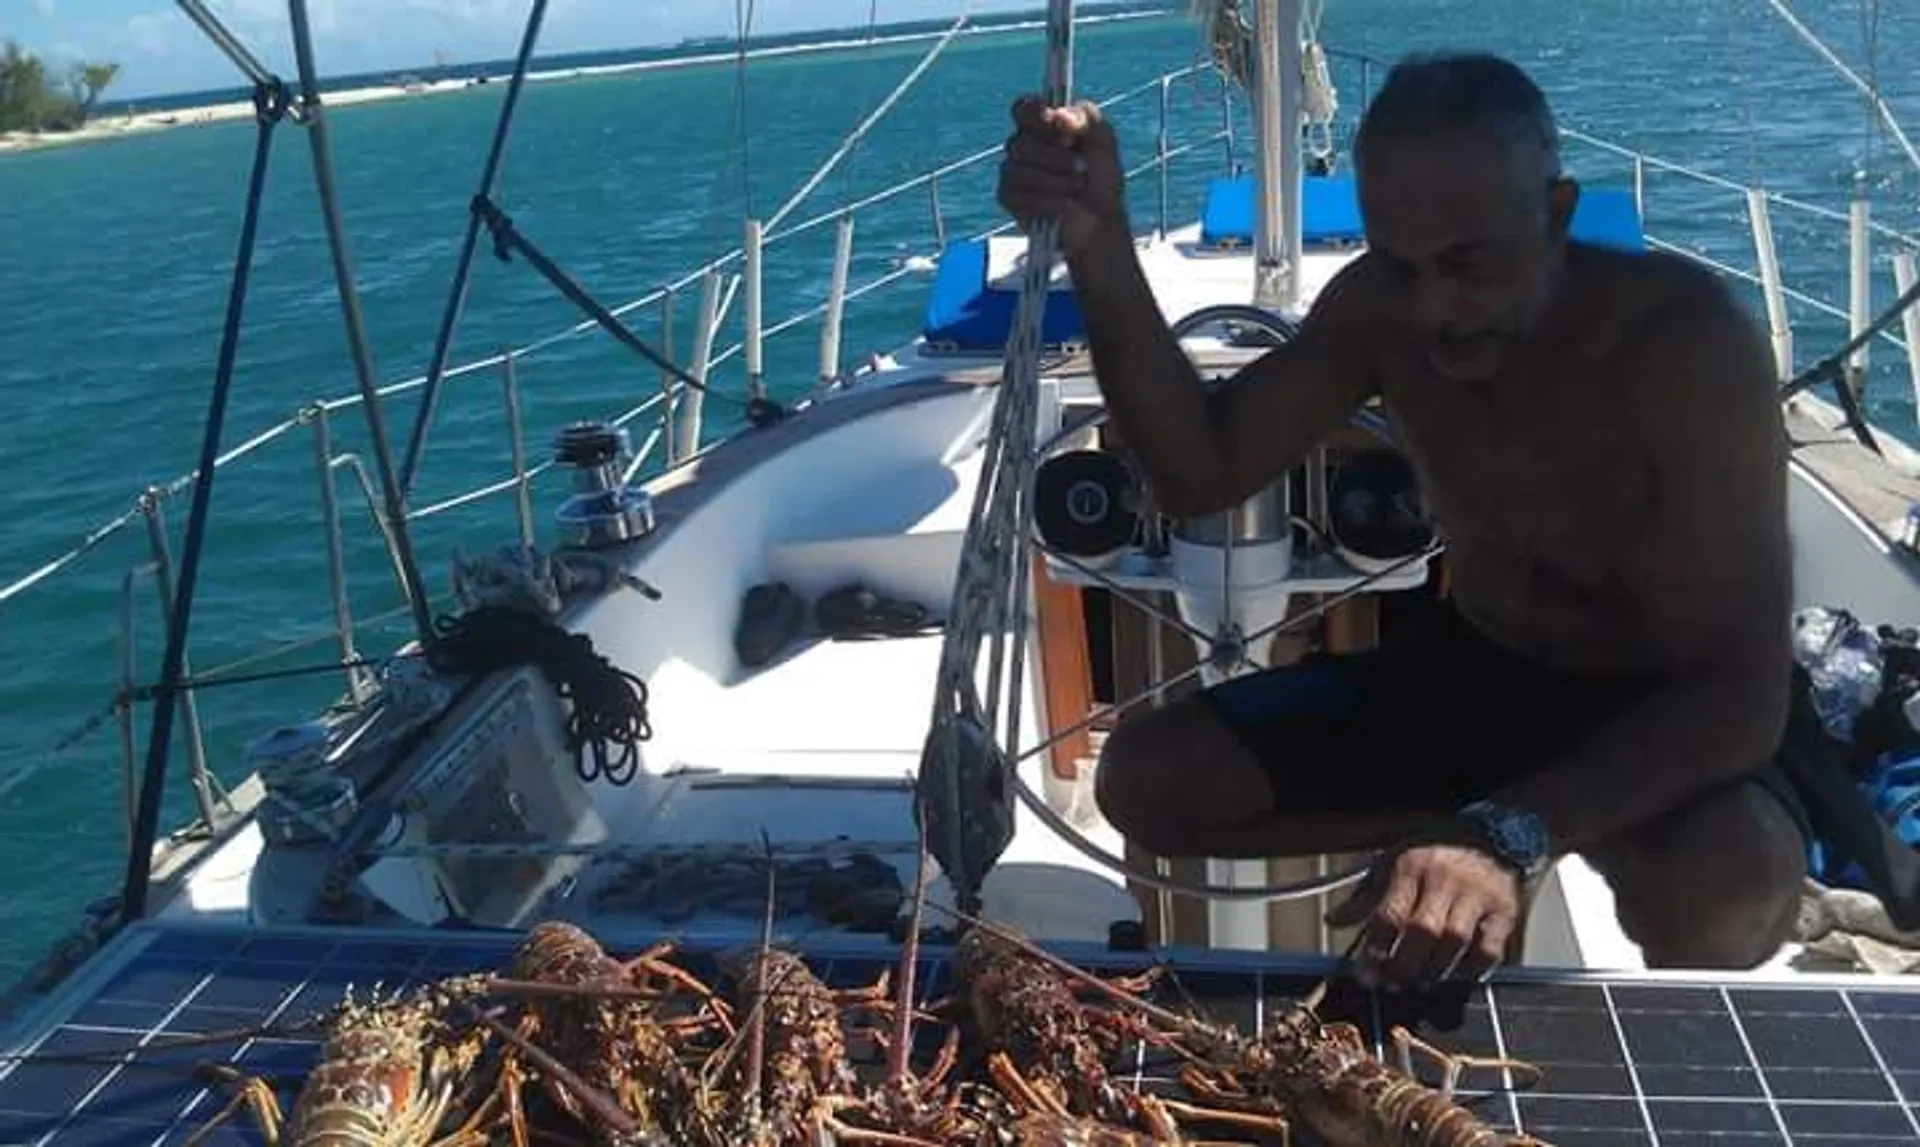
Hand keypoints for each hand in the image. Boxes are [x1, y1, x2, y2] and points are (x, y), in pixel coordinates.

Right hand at [996, 95, 1126, 257]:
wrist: (1100, 220)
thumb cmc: (1101, 178)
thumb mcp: (1104, 143)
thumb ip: (1087, 120)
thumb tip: (1060, 114)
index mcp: (1045, 124)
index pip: (1024, 108)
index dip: (1036, 116)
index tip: (1058, 126)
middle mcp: (1024, 144)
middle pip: (1020, 143)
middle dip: (1055, 158)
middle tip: (1082, 167)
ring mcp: (1014, 170)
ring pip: (1018, 170)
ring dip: (1055, 182)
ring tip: (1077, 188)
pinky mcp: (1009, 196)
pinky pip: (1015, 195)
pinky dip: (1045, 201)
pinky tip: (1064, 205)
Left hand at [1326, 844, 1521, 988]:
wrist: (1490, 835)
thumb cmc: (1434, 853)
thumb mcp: (1393, 862)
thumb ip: (1366, 895)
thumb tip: (1333, 921)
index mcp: (1411, 865)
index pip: (1389, 914)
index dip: (1376, 950)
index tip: (1367, 974)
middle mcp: (1445, 879)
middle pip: (1422, 932)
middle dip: (1403, 966)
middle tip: (1392, 984)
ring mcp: (1477, 895)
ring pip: (1454, 943)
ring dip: (1433, 971)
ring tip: (1419, 981)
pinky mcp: (1504, 911)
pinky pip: (1488, 949)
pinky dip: (1470, 969)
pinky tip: (1455, 973)